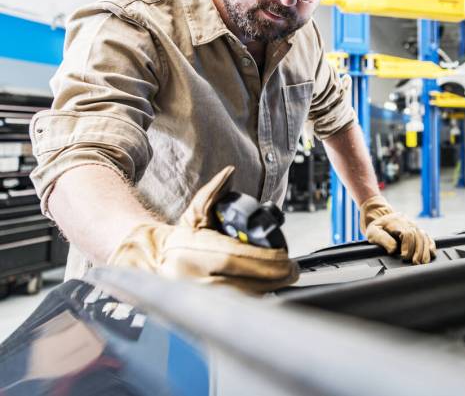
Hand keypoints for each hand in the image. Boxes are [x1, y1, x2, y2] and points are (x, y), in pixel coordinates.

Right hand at [107, 166, 298, 292]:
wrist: (153, 266)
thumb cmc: (180, 240)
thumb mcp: (194, 213)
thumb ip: (214, 192)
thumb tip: (229, 173)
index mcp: (192, 251)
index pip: (233, 257)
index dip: (263, 260)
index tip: (284, 258)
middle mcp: (193, 276)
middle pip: (242, 281)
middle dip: (273, 276)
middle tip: (292, 270)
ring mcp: (198, 297)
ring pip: (241, 297)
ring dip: (268, 289)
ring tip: (284, 278)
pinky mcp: (204, 310)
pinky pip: (235, 306)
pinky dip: (255, 298)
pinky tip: (267, 289)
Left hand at [359, 195, 436, 263]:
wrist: (380, 216)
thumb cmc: (376, 227)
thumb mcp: (373, 232)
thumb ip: (382, 239)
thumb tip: (394, 249)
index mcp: (396, 221)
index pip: (407, 233)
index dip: (408, 246)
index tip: (404, 257)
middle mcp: (408, 222)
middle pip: (418, 235)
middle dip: (417, 250)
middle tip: (415, 263)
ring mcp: (414, 225)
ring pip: (424, 236)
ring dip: (425, 250)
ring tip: (423, 262)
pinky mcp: (418, 230)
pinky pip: (427, 236)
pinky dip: (431, 244)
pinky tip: (432, 253)